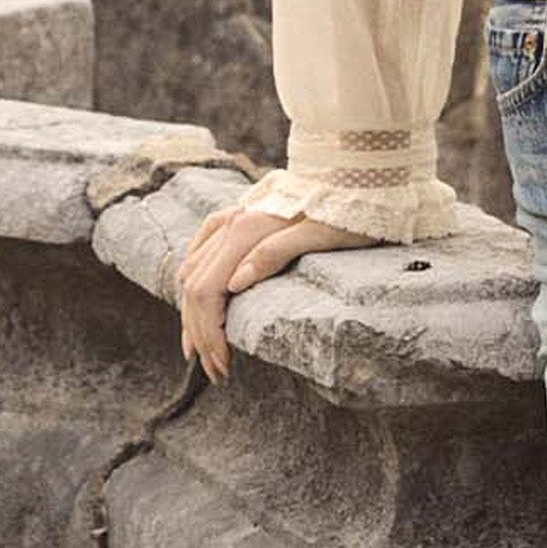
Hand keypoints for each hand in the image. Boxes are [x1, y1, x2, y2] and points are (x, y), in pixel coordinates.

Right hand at [174, 202, 378, 383]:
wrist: (355, 175)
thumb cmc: (346, 210)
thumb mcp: (321, 234)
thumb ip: (275, 253)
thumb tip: (233, 284)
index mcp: (245, 230)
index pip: (206, 292)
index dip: (208, 333)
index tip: (223, 365)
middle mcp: (231, 222)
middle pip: (194, 287)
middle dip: (199, 335)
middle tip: (217, 372)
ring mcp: (231, 217)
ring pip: (191, 271)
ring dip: (192, 315)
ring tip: (200, 351)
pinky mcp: (237, 216)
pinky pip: (200, 251)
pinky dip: (192, 282)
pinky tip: (195, 302)